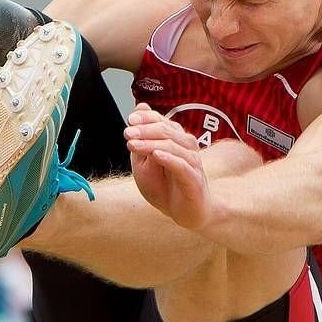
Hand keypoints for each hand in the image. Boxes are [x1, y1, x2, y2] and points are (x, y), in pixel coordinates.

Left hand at [125, 103, 212, 229]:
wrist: (184, 213)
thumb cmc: (164, 186)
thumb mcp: (144, 164)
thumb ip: (141, 140)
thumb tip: (140, 109)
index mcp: (175, 139)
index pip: (161, 121)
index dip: (146, 118)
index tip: (130, 120)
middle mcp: (186, 146)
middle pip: (166, 131)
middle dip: (145, 130)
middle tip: (127, 133)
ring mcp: (192, 162)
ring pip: (173, 146)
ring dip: (151, 144)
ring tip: (133, 144)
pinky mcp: (194, 178)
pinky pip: (182, 165)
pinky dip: (169, 159)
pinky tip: (156, 155)